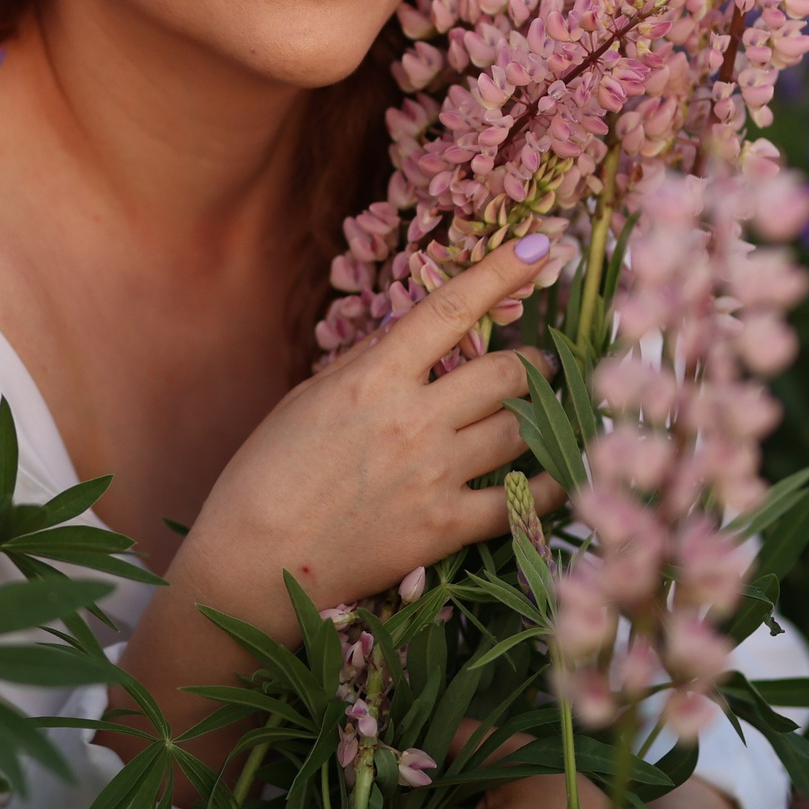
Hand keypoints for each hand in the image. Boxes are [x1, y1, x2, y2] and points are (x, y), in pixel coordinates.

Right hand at [170, 232, 566, 628]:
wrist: (251, 561)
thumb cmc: (266, 474)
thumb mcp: (309, 398)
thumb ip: (367, 363)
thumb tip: (412, 336)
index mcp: (373, 378)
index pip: (451, 309)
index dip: (502, 271)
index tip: (543, 247)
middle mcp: (413, 419)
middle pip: (507, 370)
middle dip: (533, 361)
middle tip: (537, 365)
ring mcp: (435, 474)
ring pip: (522, 427)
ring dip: (541, 414)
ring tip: (545, 413)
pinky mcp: (446, 528)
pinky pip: (524, 500)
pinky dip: (548, 484)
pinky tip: (557, 473)